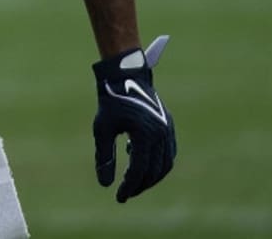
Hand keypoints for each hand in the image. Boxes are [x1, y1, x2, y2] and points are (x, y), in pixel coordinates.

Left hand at [92, 34, 176, 202]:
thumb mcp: (102, 128)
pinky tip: (139, 161)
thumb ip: (104, 157)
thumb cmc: (111, 101)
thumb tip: (104, 185)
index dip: (130, 186)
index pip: (139, 170)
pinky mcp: (169, 126)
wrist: (126, 75)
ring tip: (134, 182)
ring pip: (165, 164)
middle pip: (155, 170)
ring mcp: (168, 129)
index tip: (119, 197)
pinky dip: (158, 163)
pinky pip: (168, 153)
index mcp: (145, 134)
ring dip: (151, 176)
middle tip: (126, 193)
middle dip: (141, 185)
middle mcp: (161, 134)